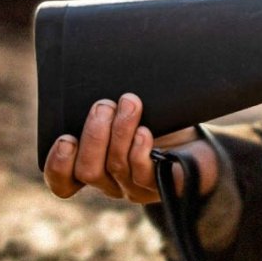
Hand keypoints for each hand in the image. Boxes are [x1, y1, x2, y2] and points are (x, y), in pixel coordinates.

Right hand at [42, 93, 218, 202]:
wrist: (204, 142)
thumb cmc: (162, 125)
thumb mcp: (128, 115)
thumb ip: (108, 108)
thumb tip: (92, 72)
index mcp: (96, 169)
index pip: (64, 183)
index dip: (57, 165)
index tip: (65, 138)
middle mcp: (112, 184)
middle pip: (88, 171)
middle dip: (93, 134)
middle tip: (104, 105)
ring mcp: (136, 188)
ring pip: (116, 166)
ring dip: (120, 131)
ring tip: (130, 103)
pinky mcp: (162, 186)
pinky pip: (143, 173)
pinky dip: (139, 149)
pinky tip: (145, 131)